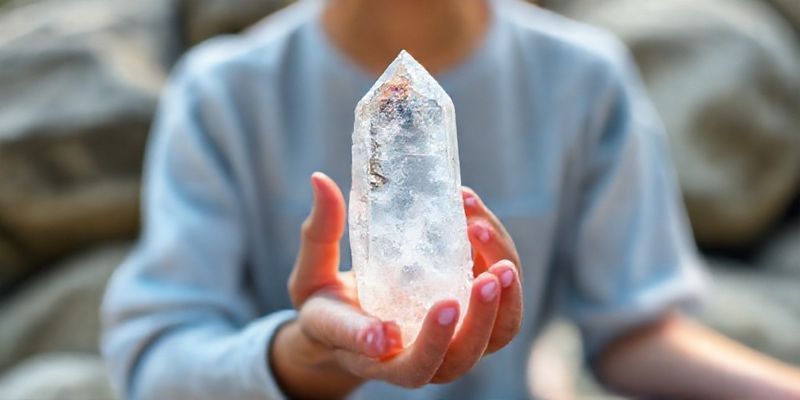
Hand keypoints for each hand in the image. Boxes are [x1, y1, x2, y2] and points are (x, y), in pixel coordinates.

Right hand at [270, 172, 522, 397]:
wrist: (352, 324)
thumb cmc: (328, 306)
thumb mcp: (310, 275)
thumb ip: (318, 234)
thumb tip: (320, 180)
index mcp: (374, 356)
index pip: (393, 361)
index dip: (405, 342)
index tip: (400, 324)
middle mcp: (420, 358)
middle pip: (458, 359)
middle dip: (479, 321)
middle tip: (487, 279)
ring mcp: (453, 343)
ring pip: (494, 336)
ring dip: (503, 295)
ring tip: (486, 235)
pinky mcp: (473, 319)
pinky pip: (502, 306)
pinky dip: (501, 264)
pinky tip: (478, 220)